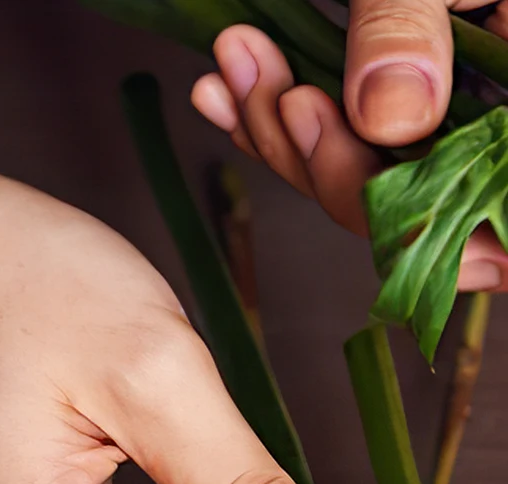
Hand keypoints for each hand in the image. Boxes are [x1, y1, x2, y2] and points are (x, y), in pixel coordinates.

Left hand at [192, 8, 507, 288]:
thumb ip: (411, 21)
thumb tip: (389, 119)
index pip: (500, 221)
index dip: (453, 243)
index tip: (382, 205)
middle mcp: (489, 123)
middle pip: (409, 200)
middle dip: (328, 162)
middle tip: (279, 95)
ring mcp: (436, 112)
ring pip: (353, 171)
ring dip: (281, 128)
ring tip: (234, 62)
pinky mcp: (384, 93)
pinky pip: (326, 130)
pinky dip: (270, 113)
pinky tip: (222, 88)